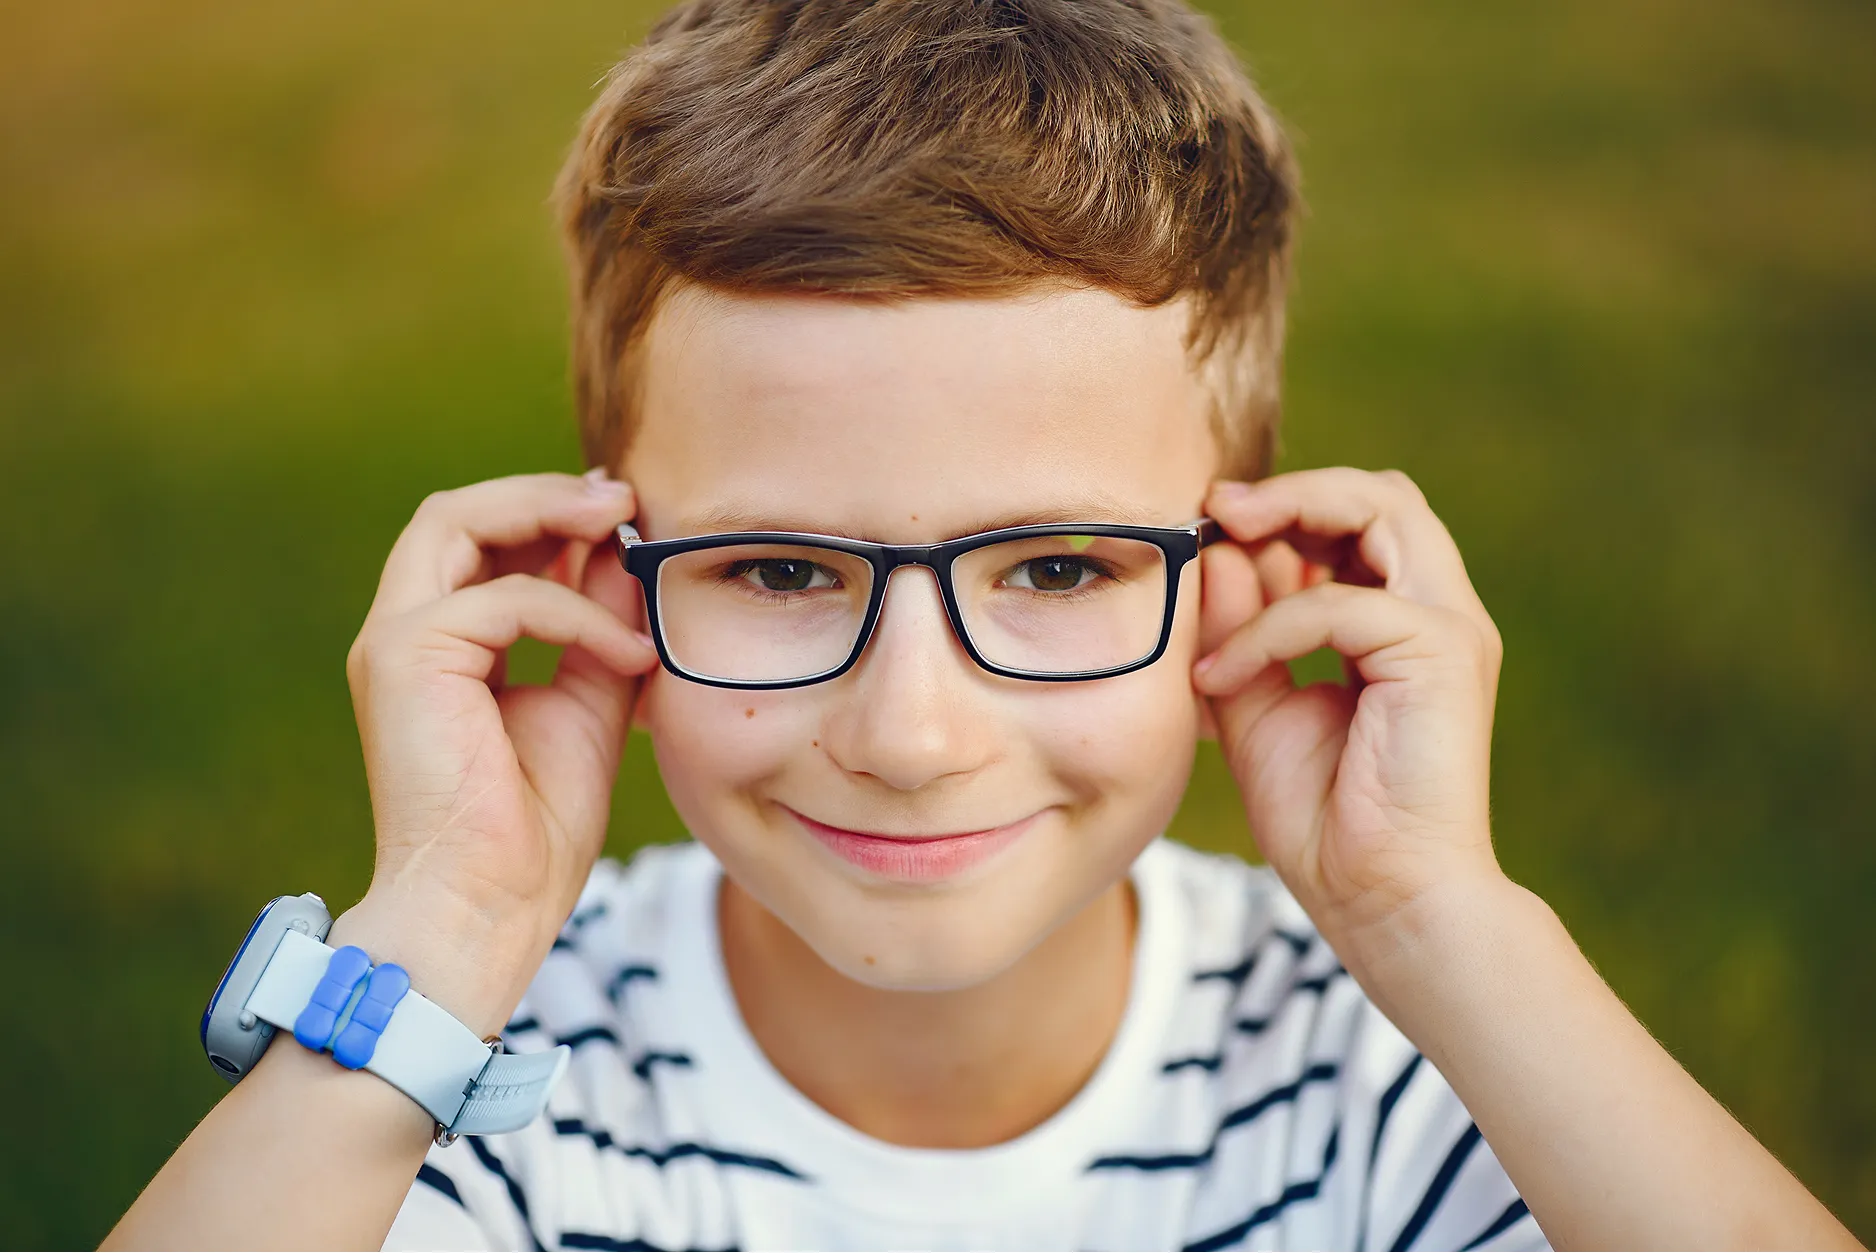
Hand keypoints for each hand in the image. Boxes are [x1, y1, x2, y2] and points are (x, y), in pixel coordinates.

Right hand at [336, 469, 657, 1031]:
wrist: (491, 907)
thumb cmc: (536, 828)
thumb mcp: (590, 700)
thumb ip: (600, 627)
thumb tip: (626, 555)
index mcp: (440, 647)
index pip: (479, 544)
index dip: (548, 513)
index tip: (624, 511)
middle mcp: (404, 635)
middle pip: (454, 515)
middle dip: (542, 493)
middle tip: (621, 494)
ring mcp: (394, 643)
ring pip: (454, 523)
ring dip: (545, 512)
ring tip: (621, 524)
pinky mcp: (404, 659)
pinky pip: (503, 600)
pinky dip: (577, 614)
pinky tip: (630, 651)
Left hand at [1193, 468, 1505, 966]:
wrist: (1380, 901)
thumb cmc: (1323, 819)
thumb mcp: (1253, 706)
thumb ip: (1237, 630)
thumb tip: (1219, 551)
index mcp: (1401, 623)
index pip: (1358, 522)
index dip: (1285, 508)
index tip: (1209, 521)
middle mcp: (1436, 613)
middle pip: (1382, 494)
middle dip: (1294, 488)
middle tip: (1215, 506)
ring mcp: (1447, 628)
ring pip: (1385, 509)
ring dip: (1294, 510)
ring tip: (1220, 535)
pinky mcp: (1439, 654)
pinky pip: (1338, 602)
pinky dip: (1266, 629)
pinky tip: (1220, 677)